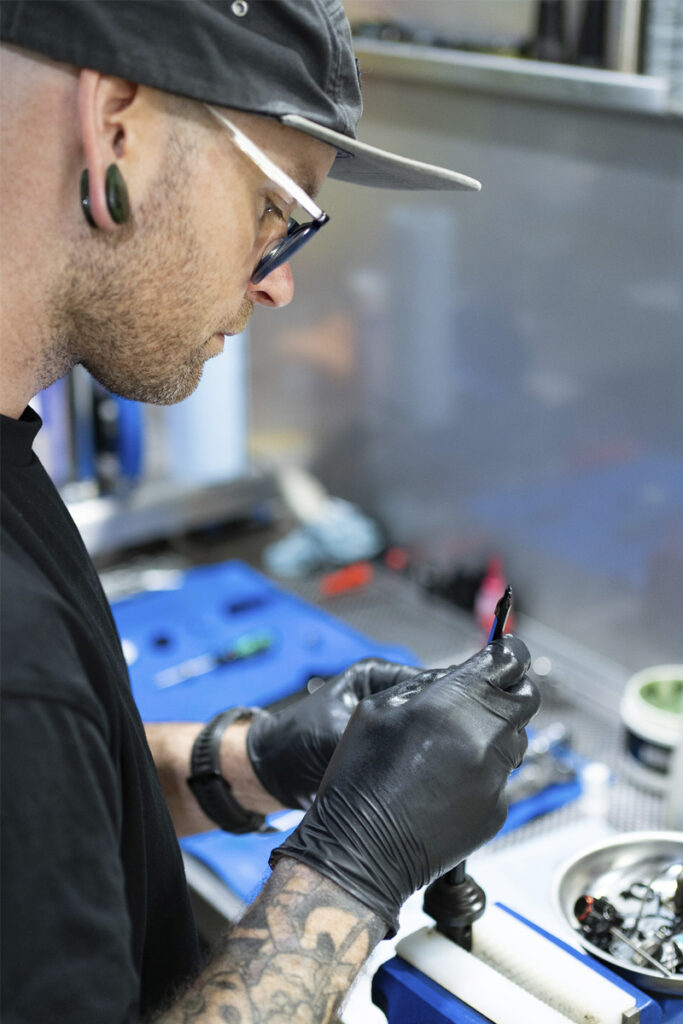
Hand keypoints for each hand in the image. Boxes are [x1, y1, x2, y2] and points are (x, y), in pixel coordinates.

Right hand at [271, 636, 539, 934]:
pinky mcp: (498, 810)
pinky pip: (503, 777)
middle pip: (526, 697)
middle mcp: (485, 737)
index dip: (507, 654)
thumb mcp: (377, 708)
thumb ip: (425, 685)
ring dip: (497, 731)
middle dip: (509, 690)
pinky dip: (484, 772)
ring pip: (517, 738)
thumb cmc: (358, 778)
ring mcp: (496, 777)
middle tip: (485, 696)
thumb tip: (457, 678)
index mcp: (454, 703)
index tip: (503, 655)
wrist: (361, 850)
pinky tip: (448, 781)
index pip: (509, 661)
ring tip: (457, 743)